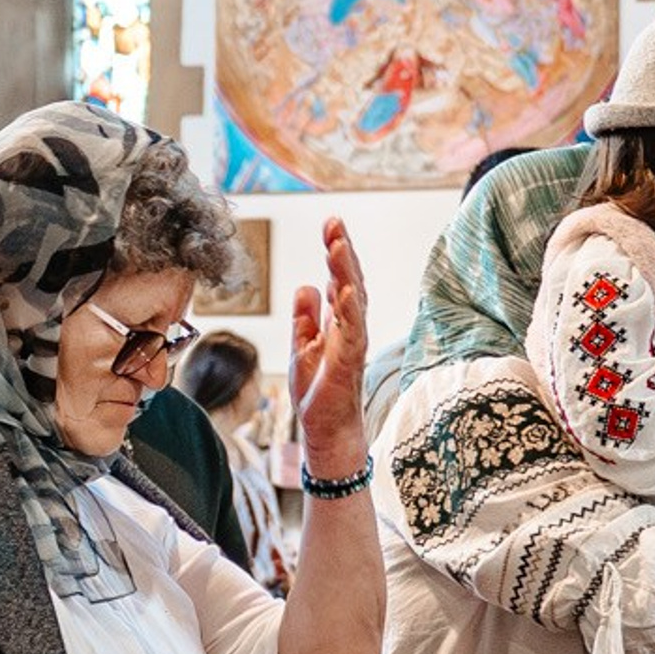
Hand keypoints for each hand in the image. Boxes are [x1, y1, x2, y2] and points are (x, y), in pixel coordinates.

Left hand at [288, 217, 370, 480]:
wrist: (327, 432)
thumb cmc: (319, 391)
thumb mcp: (303, 347)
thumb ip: (305, 318)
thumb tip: (305, 285)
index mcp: (338, 322)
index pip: (339, 280)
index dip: (336, 253)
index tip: (330, 225)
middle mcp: (350, 328)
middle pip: (349, 282)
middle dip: (342, 251)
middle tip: (334, 222)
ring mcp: (352, 344)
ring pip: (352, 300)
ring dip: (345, 271)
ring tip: (337, 244)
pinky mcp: (348, 362)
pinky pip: (351, 330)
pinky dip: (347, 308)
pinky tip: (341, 287)